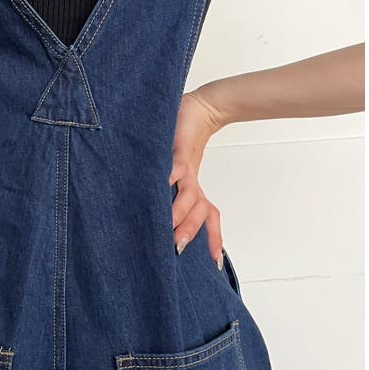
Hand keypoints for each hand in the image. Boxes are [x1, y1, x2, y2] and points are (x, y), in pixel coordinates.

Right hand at [170, 88, 227, 267]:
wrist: (199, 107)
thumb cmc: (181, 139)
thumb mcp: (174, 168)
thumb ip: (163, 188)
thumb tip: (153, 212)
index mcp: (193, 188)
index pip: (208, 217)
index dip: (213, 238)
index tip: (215, 262)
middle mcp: (192, 181)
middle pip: (199, 211)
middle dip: (189, 230)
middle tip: (177, 247)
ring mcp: (186, 167)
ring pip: (189, 194)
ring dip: (180, 210)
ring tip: (168, 223)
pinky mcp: (179, 148)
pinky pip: (176, 166)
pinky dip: (170, 175)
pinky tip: (164, 183)